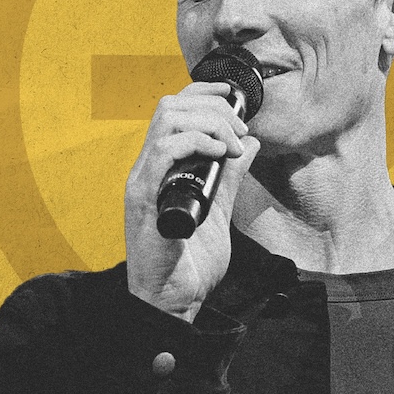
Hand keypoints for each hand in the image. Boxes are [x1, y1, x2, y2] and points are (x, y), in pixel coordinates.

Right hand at [125, 82, 259, 322]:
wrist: (174, 301)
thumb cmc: (189, 261)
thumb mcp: (219, 208)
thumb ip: (231, 176)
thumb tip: (249, 144)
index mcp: (163, 167)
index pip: (173, 108)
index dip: (201, 92)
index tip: (232, 95)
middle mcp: (148, 168)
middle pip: (172, 106)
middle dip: (214, 108)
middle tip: (240, 132)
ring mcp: (144, 181)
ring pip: (168, 120)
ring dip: (209, 123)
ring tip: (232, 145)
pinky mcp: (144, 198)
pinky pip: (164, 152)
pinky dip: (196, 142)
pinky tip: (218, 155)